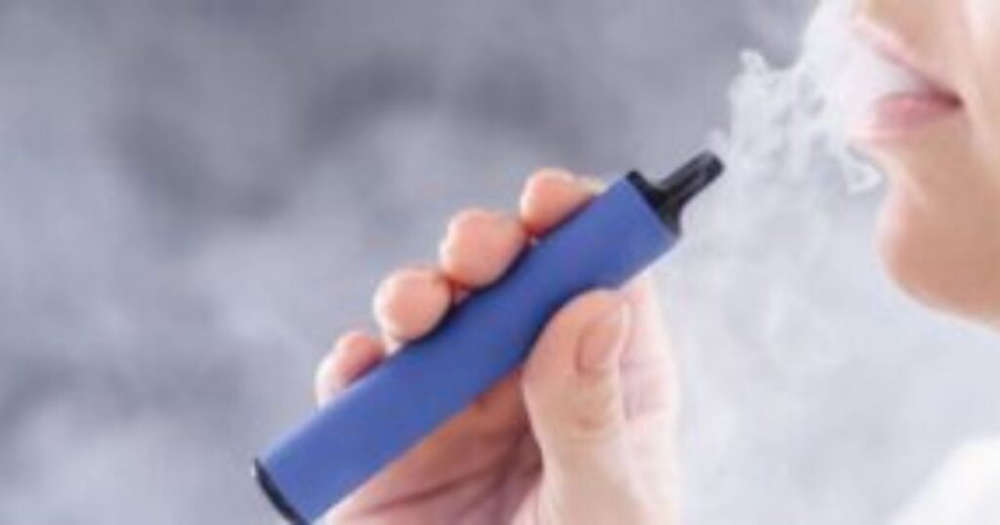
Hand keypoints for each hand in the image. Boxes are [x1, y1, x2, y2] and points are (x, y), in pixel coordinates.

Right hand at [316, 169, 678, 524]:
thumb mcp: (607, 510)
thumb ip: (593, 416)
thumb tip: (593, 304)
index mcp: (604, 385)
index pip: (599, 280)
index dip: (580, 225)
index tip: (555, 200)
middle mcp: (527, 382)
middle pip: (509, 281)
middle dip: (489, 247)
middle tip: (478, 250)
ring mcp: (452, 409)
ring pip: (429, 318)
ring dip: (417, 293)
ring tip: (418, 310)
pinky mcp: (385, 446)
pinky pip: (361, 386)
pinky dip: (354, 366)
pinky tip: (360, 366)